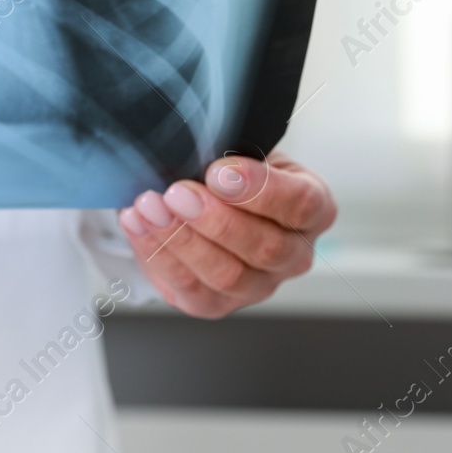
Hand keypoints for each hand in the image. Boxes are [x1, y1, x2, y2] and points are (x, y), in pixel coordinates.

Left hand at [119, 151, 335, 318]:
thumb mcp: (244, 148)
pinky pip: (189, 287)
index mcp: (313, 209)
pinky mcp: (217, 304)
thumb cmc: (233, 171)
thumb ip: (231, 150)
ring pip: (226, 274)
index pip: (300, 204)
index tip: (218, 171)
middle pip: (265, 247)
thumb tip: (198, 150)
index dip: (260, 189)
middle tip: (178, 192)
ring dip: (181, 238)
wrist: (208, 198)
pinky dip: (157, 253)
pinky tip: (138, 223)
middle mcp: (294, 255)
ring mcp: (258, 286)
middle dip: (215, 218)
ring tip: (149, 206)